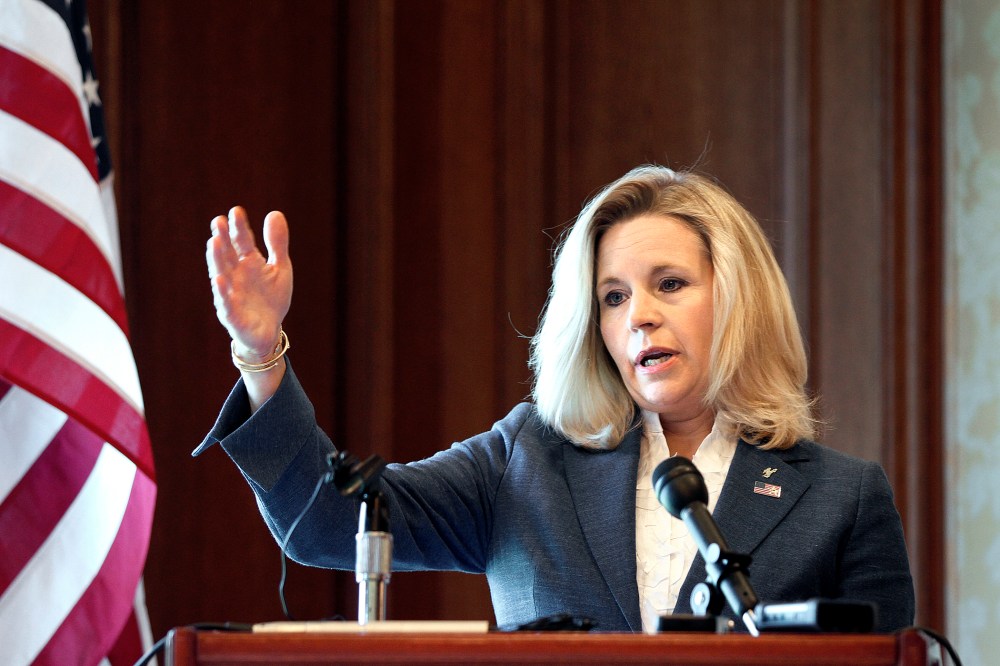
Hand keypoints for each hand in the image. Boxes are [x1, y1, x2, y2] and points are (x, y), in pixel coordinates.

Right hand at [206, 207, 291, 360]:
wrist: (269, 331)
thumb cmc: (271, 298)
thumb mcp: (280, 268)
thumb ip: (277, 243)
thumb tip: (275, 212)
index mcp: (248, 263)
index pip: (242, 241)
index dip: (239, 227)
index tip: (236, 211)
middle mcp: (236, 276)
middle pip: (227, 255)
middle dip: (223, 239)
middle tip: (218, 221)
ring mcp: (231, 294)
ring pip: (221, 274)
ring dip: (216, 259)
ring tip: (214, 242)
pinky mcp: (233, 314)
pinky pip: (226, 302)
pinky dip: (221, 292)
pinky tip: (218, 279)